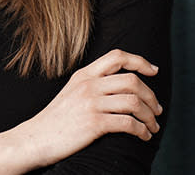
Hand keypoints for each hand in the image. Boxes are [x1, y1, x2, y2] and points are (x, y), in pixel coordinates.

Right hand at [17, 49, 162, 167]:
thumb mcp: (72, 91)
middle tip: (158, 109)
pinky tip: (144, 136)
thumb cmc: (57, 119)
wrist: (36, 138)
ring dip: (150, 116)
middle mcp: (89, 84)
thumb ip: (92, 83)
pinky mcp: (94, 124)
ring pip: (134, 102)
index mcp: (84, 74)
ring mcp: (91, 103)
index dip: (139, 61)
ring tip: (154, 126)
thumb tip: (119, 84)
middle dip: (151, 96)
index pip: (117, 56)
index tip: (154, 71)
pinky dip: (142, 130)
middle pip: (131, 81)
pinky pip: (128, 123)